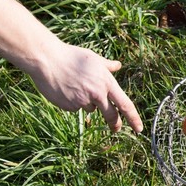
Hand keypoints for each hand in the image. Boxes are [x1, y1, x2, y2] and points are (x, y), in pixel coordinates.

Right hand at [29, 43, 143, 133]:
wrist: (46, 60)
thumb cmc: (70, 56)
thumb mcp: (93, 58)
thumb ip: (107, 65)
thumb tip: (118, 65)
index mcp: (106, 82)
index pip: (125, 104)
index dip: (133, 118)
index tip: (139, 129)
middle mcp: (97, 94)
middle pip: (111, 115)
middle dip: (114, 124)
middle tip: (116, 128)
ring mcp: (82, 101)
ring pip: (90, 108)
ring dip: (87, 102)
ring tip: (74, 85)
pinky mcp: (69, 106)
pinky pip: (75, 107)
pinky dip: (72, 101)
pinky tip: (64, 89)